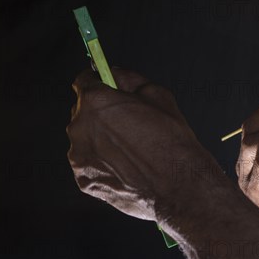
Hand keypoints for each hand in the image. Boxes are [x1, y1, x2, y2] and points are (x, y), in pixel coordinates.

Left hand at [66, 67, 207, 221]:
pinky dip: (102, 163)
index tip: (105, 85)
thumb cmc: (171, 141)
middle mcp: (80, 128)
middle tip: (127, 121)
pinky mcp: (84, 181)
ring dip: (100, 139)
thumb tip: (116, 73)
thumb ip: (130, 79)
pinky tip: (126, 167)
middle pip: (82, 111)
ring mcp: (79, 157)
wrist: (179, 185)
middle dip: (100, 113)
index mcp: (96, 102)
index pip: (83, 80)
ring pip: (85, 139)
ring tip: (130, 149)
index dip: (97, 81)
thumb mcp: (158, 96)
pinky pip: (89, 164)